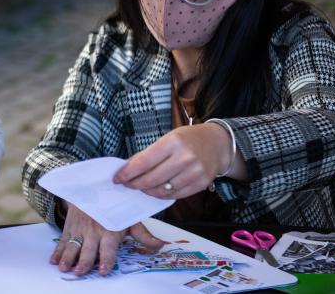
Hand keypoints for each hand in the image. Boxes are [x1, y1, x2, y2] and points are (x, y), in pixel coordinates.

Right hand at [52, 202, 164, 274]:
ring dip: (68, 257)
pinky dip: (57, 251)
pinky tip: (53, 260)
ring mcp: (80, 229)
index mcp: (110, 230)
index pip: (108, 248)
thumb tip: (161, 246)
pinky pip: (62, 240)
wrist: (93, 187)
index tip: (103, 270)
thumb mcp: (131, 218)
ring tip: (64, 267)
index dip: (106, 259)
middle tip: (79, 271)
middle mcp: (94, 231)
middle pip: (88, 249)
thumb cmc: (115, 206)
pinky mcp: (69, 227)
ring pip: (73, 245)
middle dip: (83, 261)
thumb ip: (144, 235)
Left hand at [113, 123, 233, 198]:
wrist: (218, 144)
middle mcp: (184, 158)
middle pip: (151, 179)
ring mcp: (194, 172)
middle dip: (135, 184)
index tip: (117, 178)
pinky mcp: (201, 184)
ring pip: (162, 190)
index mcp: (172, 142)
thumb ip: (149, 153)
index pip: (143, 162)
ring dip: (147, 191)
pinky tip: (155, 191)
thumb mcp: (167, 138)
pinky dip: (162, 195)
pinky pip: (175, 196)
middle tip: (127, 184)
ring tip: (141, 187)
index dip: (127, 173)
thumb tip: (128, 168)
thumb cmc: (188, 139)